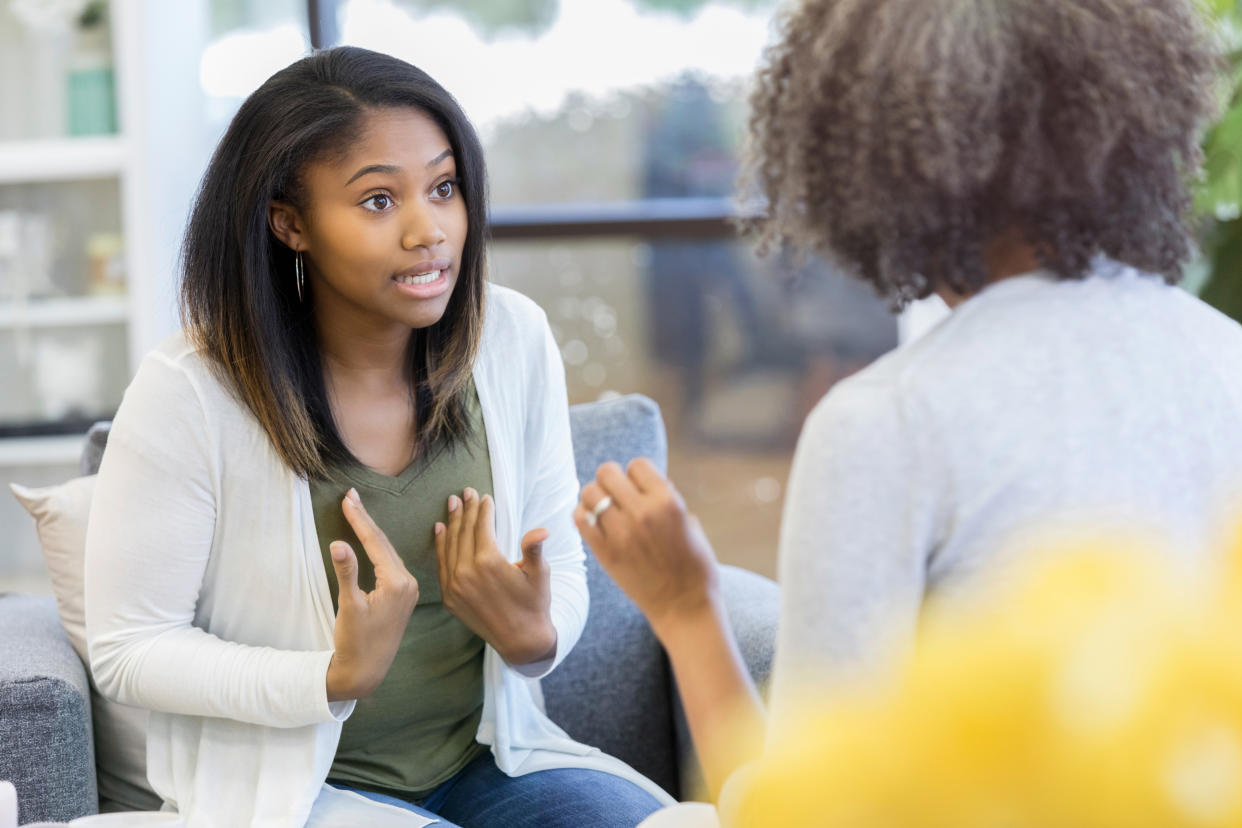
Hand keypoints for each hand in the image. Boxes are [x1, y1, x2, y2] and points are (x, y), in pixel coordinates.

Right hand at [325, 488, 420, 700]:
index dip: (360, 519)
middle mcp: (408, 583)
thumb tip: (338, 543)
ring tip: (357, 510)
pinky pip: (391, 563)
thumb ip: (346, 573)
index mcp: (397, 583)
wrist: (366, 671)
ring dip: (372, 532)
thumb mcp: (348, 606)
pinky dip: (378, 548)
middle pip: (384, 543)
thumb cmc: (355, 642)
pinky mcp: (403, 596)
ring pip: (388, 552)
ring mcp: (408, 589)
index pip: (376, 543)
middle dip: (366, 520)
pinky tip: (371, 538)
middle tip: (351, 496)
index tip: (348, 498)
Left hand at [435, 488, 557, 666]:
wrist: (521, 641)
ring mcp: (455, 586)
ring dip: (451, 522)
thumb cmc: (534, 604)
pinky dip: (440, 545)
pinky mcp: (449, 597)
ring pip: (450, 545)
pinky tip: (440, 529)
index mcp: (489, 562)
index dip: (483, 509)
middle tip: (465, 491)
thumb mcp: (539, 575)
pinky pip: (442, 565)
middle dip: (466, 510)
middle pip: (464, 532)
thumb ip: (534, 548)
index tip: (484, 496)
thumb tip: (542, 529)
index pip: (482, 527)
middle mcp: (467, 572)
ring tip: (452, 503)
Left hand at [574, 459, 719, 639]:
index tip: (640, 488)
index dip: (637, 475)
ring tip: (604, 509)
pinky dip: (583, 516)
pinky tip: (595, 523)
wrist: (684, 606)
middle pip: (607, 472)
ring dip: (595, 497)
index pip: (637, 465)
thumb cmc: (693, 564)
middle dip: (611, 480)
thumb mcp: (690, 523)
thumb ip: (666, 500)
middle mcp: (643, 513)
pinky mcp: (605, 553)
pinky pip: (580, 519)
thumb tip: (644, 483)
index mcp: (669, 502)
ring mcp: (621, 533)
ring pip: (589, 492)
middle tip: (617, 495)